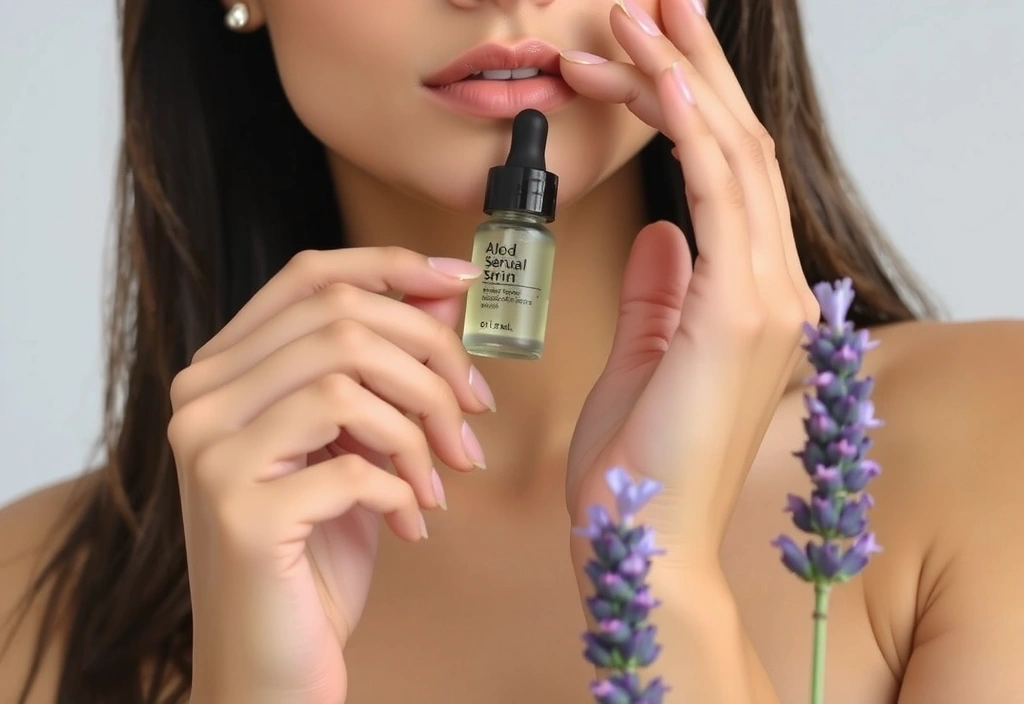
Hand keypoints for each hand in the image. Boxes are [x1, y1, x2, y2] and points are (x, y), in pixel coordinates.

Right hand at [166, 248, 492, 702]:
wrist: (270, 662)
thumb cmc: (315, 552)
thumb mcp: (356, 444)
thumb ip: (384, 369)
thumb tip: (446, 294)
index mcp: (221, 373)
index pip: (307, 277)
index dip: (391, 267)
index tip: (462, 282)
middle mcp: (200, 402)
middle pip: (339, 321)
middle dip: (431, 360)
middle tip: (472, 412)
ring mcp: (211, 457)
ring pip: (346, 381)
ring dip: (421, 426)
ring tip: (443, 476)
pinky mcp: (241, 516)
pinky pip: (353, 465)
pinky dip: (401, 489)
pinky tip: (410, 521)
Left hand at [561, 0, 819, 565]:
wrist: (640, 540)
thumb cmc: (637, 460)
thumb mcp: (643, 357)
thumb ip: (659, 293)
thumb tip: (660, 232)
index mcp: (746, 297)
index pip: (725, 176)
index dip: (690, 105)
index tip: (644, 51)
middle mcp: (770, 289)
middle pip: (737, 150)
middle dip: (691, 67)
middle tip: (648, 2)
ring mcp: (763, 300)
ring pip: (732, 158)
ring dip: (682, 80)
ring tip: (636, 17)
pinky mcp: (734, 316)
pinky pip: (720, 200)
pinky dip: (691, 133)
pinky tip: (658, 77)